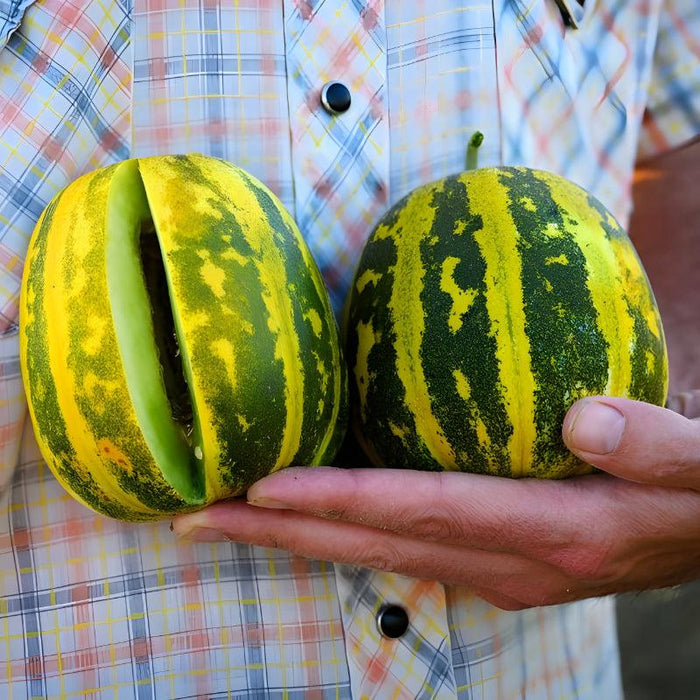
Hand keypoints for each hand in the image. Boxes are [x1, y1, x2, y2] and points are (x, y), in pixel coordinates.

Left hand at [172, 393, 699, 609]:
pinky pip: (398, 550)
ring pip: (375, 556)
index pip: (425, 510)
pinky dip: (340, 536)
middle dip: (281, 533)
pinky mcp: (491, 562)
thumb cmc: (697, 492)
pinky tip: (301, 520)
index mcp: (552, 532)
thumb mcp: (697, 464)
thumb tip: (582, 416)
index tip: (264, 488)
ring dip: (295, 539)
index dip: (344, 500)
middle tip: (198, 516)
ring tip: (223, 520)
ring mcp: (494, 572)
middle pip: (375, 546)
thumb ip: (648, 443)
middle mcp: (508, 564)